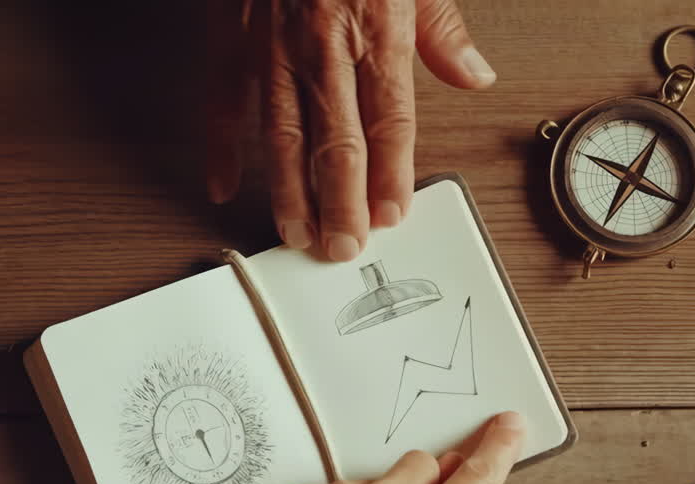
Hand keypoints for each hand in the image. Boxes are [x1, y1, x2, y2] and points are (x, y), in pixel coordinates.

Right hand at [205, 0, 496, 261]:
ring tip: (296, 234)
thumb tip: (474, 74)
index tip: (393, 214)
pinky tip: (223, 184)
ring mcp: (271, 45)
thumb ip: (442, 26)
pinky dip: (221, 146)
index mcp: (375, 27)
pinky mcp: (230, 37)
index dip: (392, 173)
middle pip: (335, 139)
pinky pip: (223, 101)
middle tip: (343, 247)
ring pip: (281, 133)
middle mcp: (322, 44)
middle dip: (339, 202)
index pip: (388, 118)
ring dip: (289, 191)